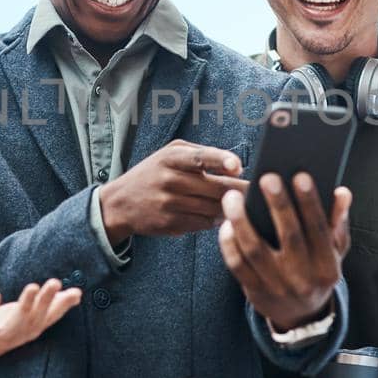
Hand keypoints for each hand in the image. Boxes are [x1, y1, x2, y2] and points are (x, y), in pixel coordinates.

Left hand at [0, 279, 82, 371]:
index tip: (76, 292)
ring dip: (25, 305)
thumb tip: (77, 294)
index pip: (50, 317)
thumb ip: (52, 306)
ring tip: (32, 287)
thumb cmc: (2, 328)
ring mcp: (0, 337)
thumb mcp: (28, 316)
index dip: (62, 306)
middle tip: (55, 282)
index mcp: (32, 329)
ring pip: (16, 322)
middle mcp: (20, 335)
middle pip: (35, 318)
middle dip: (45, 301)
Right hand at [98, 140, 248, 241]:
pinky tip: (219, 216)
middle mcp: (170, 180)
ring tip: (240, 204)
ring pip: (213, 208)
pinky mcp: (171, 223)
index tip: (237, 166)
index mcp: (171, 158)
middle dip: (239, 190)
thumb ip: (200, 155)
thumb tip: (235, 166)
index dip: (220, 160)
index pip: (200, 157)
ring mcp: (170, 204)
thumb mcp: (169, 154)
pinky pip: (204, 223)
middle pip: (215, 187)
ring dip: (230, 208)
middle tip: (257, 191)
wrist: (120, 203)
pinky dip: (215, 220)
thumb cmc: (153, 174)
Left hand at [219, 172, 350, 329]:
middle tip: (267, 178)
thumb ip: (337, 223)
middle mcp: (303, 279)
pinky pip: (237, 264)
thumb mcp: (335, 252)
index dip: (310, 203)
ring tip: (233, 197)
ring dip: (242, 221)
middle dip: (278, 205)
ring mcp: (277, 287)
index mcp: (327, 267)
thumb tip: (342, 192)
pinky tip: (227, 223)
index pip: (319, 230)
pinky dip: (229, 243)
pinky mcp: (254, 291)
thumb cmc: (317, 272)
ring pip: (255, 250)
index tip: (300, 176)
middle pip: (288, 237)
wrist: (301, 315)